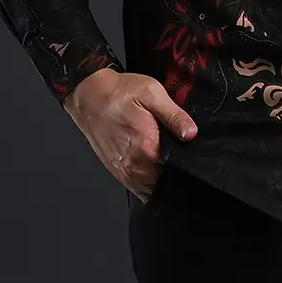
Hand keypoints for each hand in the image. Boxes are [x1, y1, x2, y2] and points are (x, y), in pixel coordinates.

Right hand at [61, 69, 197, 201]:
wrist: (90, 96)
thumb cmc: (119, 93)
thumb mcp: (152, 93)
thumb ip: (174, 116)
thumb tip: (191, 134)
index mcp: (147, 148)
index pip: (179, 167)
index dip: (189, 160)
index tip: (190, 149)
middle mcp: (136, 166)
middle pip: (167, 181)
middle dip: (177, 170)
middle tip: (177, 148)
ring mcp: (126, 173)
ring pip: (154, 188)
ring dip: (162, 178)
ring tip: (163, 155)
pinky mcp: (118, 173)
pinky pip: (140, 189)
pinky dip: (149, 182)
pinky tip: (152, 163)